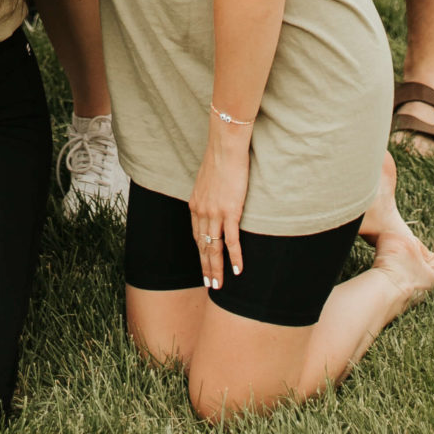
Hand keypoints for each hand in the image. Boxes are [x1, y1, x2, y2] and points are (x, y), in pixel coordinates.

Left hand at [187, 121, 250, 290]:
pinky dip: (235, 257)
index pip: (196, 235)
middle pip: (203, 245)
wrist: (225, 148)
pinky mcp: (229, 211)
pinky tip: (238, 270)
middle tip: (210, 284)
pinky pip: (232, 240)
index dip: (200, 251)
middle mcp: (202, 212)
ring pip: (214, 248)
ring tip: (219, 285)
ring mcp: (215, 213)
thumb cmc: (220, 160)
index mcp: (196, 205)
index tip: (203, 265)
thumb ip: (209, 194)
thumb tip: (214, 199)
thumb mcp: (208, 180)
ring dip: (217, 268)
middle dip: (206, 266)